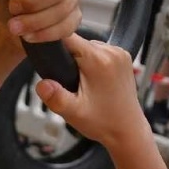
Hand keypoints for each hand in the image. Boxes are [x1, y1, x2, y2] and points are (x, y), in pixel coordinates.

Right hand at [34, 34, 148, 146]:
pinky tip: (93, 79)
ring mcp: (120, 52)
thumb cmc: (102, 122)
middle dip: (69, 58)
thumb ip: (56, 98)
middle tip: (70, 82)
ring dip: (81, 59)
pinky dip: (92, 61)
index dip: (54, 45)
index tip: (51, 59)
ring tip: (82, 82)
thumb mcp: (74, 113)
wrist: (127, 130)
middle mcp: (112, 52)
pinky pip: (99, 51)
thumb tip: (41, 84)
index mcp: (98, 61)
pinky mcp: (124, 56)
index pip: (67, 37)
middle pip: (77, 42)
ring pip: (88, 45)